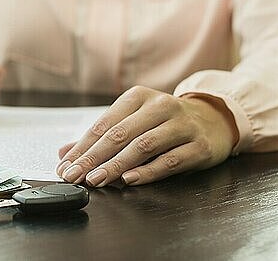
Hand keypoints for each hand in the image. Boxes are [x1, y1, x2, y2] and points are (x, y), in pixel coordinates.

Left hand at [56, 86, 237, 186]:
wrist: (214, 119)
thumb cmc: (165, 122)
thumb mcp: (133, 121)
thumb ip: (100, 138)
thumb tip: (64, 153)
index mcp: (139, 97)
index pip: (104, 124)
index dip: (82, 147)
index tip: (65, 166)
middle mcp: (160, 106)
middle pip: (120, 134)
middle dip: (93, 157)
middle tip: (74, 176)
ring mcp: (181, 125)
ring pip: (143, 146)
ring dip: (116, 165)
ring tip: (96, 180)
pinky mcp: (198, 146)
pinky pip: (169, 160)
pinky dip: (148, 171)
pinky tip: (129, 180)